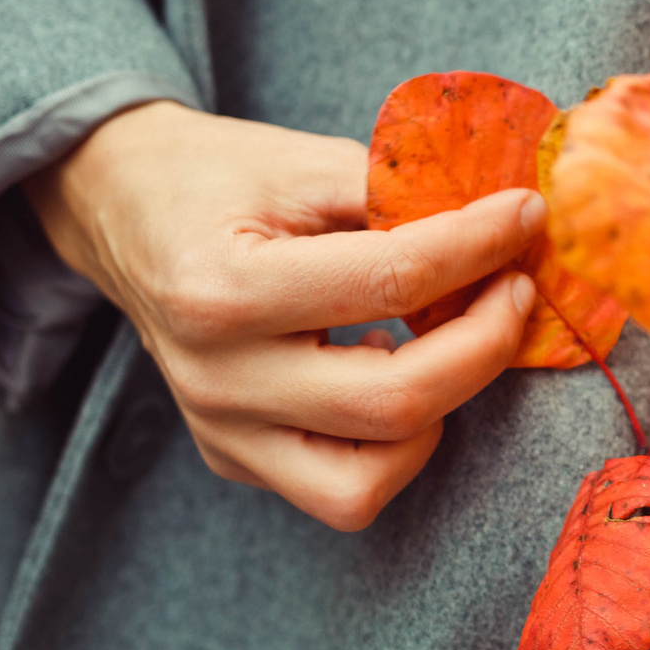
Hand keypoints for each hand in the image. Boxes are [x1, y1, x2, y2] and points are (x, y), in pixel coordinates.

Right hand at [26, 100, 538, 530]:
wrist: (124, 210)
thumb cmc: (220, 178)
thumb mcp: (303, 160)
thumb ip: (399, 193)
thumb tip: (508, 219)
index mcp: (223, 289)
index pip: (393, 280)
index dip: (480, 246)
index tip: (524, 215)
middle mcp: (216, 378)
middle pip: (395, 401)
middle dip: (486, 344)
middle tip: (515, 287)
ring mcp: (221, 432)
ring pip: (371, 477)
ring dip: (444, 407)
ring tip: (454, 336)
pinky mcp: (234, 459)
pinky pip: (342, 489)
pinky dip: (394, 441)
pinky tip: (391, 367)